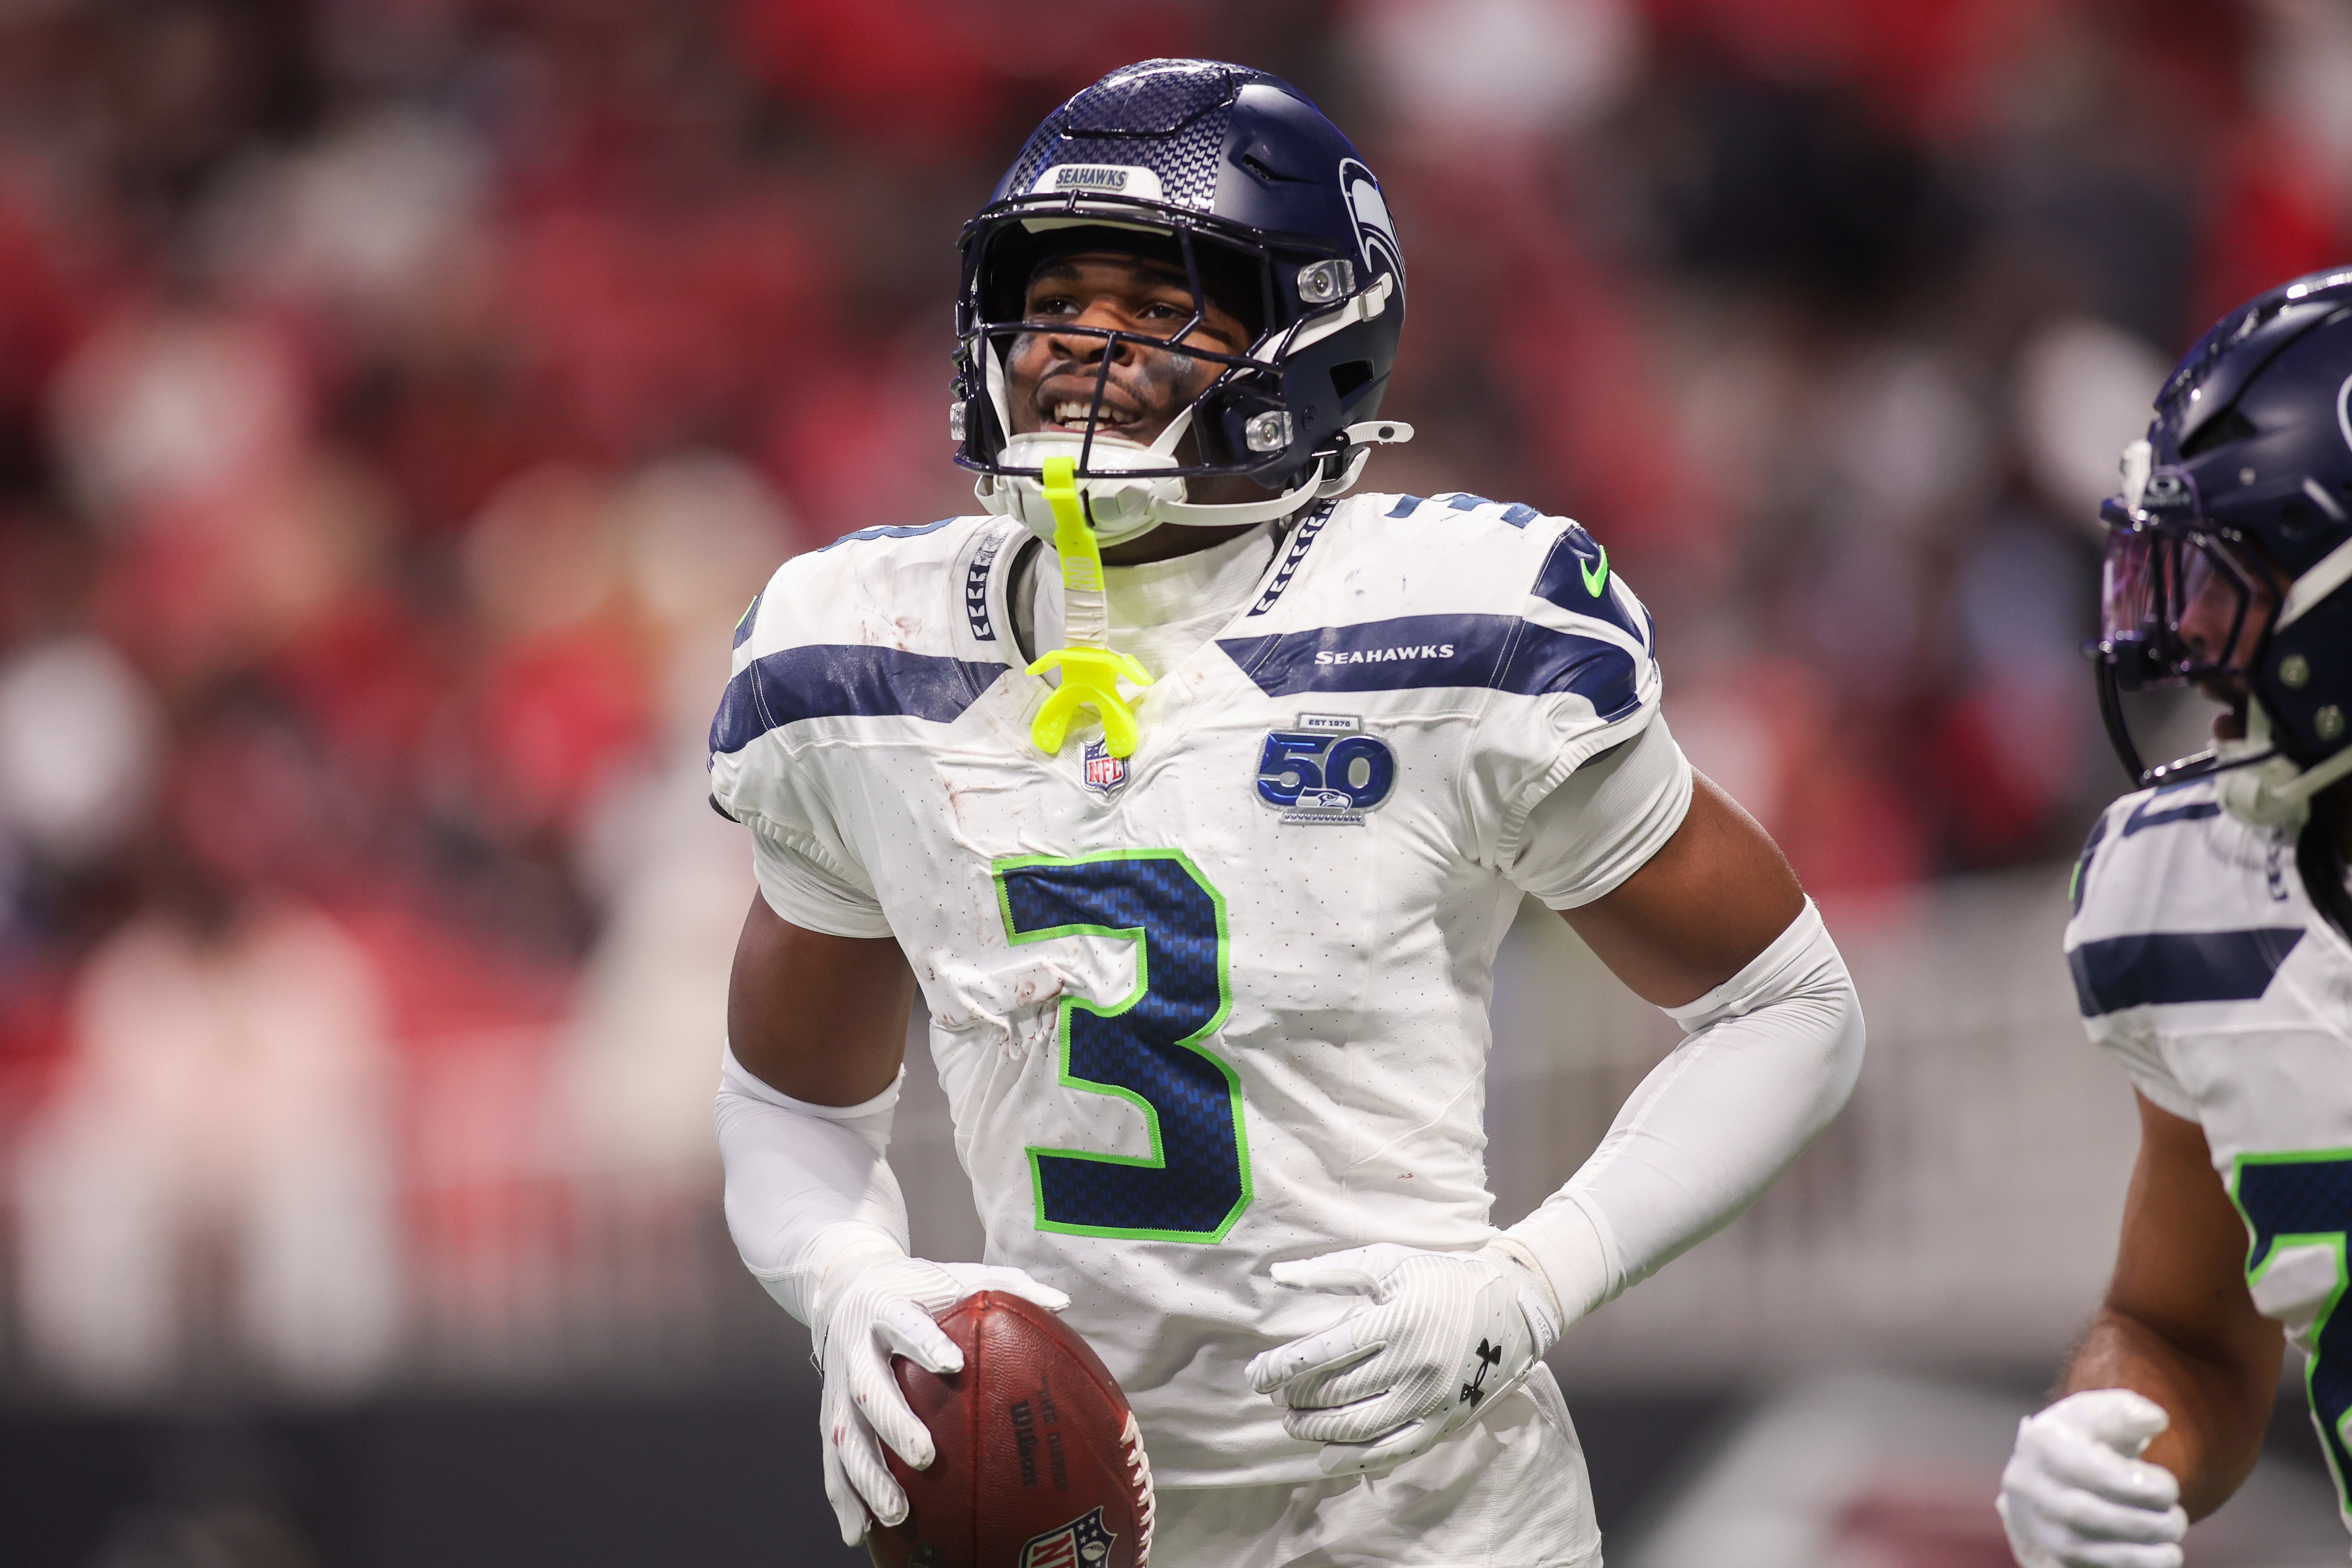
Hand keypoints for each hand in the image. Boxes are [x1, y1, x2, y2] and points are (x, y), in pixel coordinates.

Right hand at [811, 1252, 1069, 1544]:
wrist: (846, 1285)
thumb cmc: (916, 1288)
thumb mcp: (954, 1276)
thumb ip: (1006, 1284)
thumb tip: (1062, 1302)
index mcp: (887, 1309)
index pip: (904, 1324)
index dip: (924, 1343)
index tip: (952, 1364)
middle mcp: (856, 1348)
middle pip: (868, 1388)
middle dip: (894, 1424)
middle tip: (925, 1457)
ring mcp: (838, 1383)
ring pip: (844, 1433)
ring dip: (867, 1475)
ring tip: (896, 1513)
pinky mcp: (829, 1411)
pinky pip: (832, 1459)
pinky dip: (843, 1497)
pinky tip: (860, 1533)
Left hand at [1245, 1242, 1556, 1476]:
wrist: (1510, 1306)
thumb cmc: (1437, 1279)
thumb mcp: (1387, 1263)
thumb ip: (1330, 1271)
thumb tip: (1277, 1276)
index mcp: (1397, 1321)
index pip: (1323, 1353)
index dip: (1282, 1368)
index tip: (1256, 1376)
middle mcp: (1414, 1364)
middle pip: (1337, 1394)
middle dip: (1296, 1401)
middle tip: (1277, 1397)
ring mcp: (1431, 1399)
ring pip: (1360, 1429)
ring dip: (1317, 1431)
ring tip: (1295, 1423)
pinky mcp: (1445, 1422)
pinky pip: (1394, 1451)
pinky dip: (1356, 1460)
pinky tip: (1327, 1458)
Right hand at [1997, 1389, 2187, 1567]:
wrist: (2053, 1468)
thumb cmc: (2088, 1437)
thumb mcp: (2104, 1413)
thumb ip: (2129, 1413)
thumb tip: (2156, 1420)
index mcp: (2040, 1442)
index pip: (2084, 1469)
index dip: (2133, 1485)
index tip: (2171, 1487)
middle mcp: (2026, 1484)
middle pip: (2082, 1514)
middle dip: (2141, 1523)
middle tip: (2178, 1519)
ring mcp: (2030, 1523)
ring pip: (2079, 1550)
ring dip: (2137, 1556)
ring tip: (2172, 1546)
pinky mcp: (2042, 1554)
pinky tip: (2153, 1562)